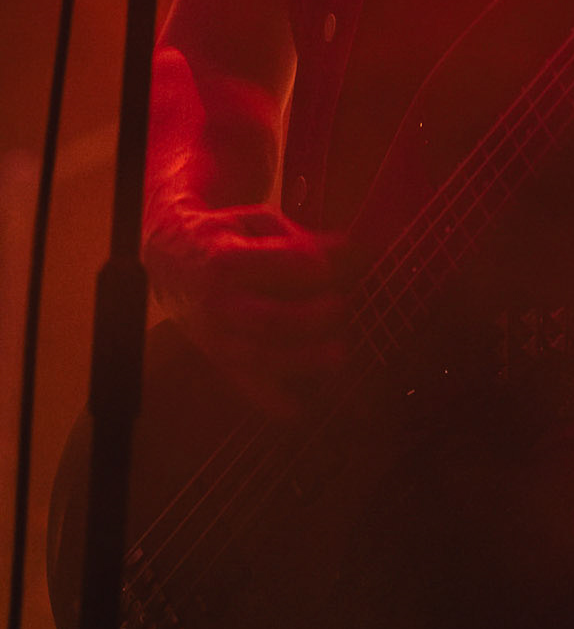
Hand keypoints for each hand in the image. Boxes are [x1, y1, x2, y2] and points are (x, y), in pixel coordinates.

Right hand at [144, 201, 346, 419]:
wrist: (169, 261)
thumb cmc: (223, 237)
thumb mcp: (255, 221)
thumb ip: (300, 237)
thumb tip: (349, 249)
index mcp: (227, 260)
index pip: (283, 265)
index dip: (317, 266)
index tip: (336, 265)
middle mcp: (218, 304)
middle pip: (271, 320)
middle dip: (313, 318)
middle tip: (339, 306)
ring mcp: (216, 337)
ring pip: (261, 359)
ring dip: (305, 361)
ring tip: (338, 354)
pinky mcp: (218, 358)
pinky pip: (246, 386)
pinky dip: (274, 400)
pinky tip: (301, 407)